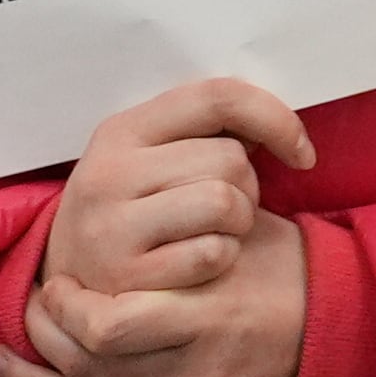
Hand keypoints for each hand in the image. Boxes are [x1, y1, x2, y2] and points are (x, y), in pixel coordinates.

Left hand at [0, 219, 309, 376]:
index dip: (67, 306)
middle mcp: (203, 371)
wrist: (347, 337)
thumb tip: (107, 209)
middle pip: (91, 367)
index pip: (108, 326)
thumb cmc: (286, 273)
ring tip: (7, 356)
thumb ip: (179, 234)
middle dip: (49, 335)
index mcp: (213, 314)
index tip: (59, 281)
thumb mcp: (242, 235)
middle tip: (37, 306)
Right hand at [45, 78, 313, 298]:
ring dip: (239, 223)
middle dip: (248, 185)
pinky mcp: (124, 277)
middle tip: (225, 208)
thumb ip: (208, 132)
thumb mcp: (155, 158)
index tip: (302, 153)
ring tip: (215, 232)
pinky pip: (211, 253)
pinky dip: (222, 258)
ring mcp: (110, 227)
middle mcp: (107, 173)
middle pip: (229, 159)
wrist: (73, 280)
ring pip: (224, 202)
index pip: (219, 96)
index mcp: (121, 131)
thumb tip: (286, 128)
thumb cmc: (139, 209)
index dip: (277, 119)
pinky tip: (199, 264)